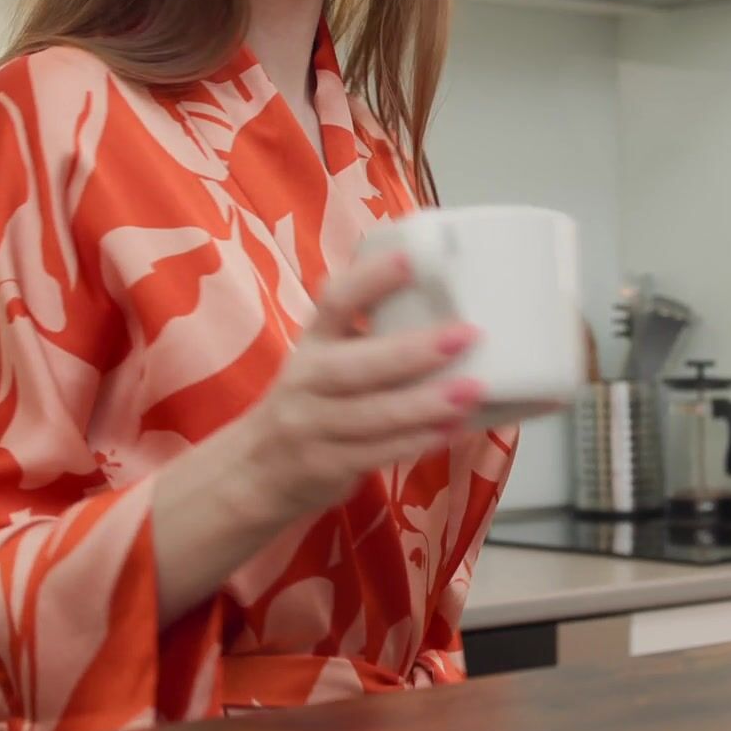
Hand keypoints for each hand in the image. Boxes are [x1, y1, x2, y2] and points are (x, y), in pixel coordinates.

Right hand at [227, 249, 486, 518]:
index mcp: (312, 341)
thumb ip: (368, 335)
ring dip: (425, 403)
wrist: (257, 469)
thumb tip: (446, 303)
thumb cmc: (312, 400)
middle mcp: (306, 380)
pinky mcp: (325, 465)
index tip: (409, 260)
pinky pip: (376, 453)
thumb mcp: (325, 358)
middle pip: (355, 366)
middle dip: (412, 351)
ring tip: (472, 389)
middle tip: (467, 334)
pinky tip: (453, 429)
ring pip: (371, 414)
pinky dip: (417, 441)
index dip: (369, 280)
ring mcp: (311, 426)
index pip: (334, 303)